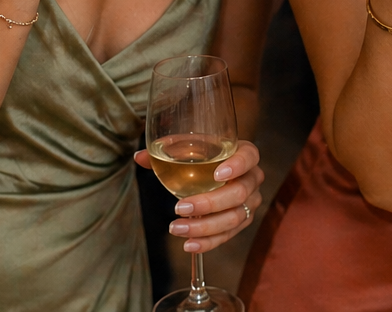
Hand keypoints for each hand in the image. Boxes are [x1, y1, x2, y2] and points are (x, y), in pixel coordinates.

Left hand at [134, 141, 264, 253]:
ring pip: (234, 218)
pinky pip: (228, 235)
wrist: (218, 170)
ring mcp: (250, 202)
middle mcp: (253, 178)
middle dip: (209, 203)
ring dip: (204, 227)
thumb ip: (168, 150)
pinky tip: (189, 244)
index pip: (249, 157)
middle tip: (180, 207)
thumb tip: (139, 157)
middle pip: (239, 193)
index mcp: (245, 153)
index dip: (237, 165)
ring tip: (177, 228)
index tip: (217, 174)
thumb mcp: (190, 147)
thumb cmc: (206, 155)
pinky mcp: (242, 221)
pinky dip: (208, 242)